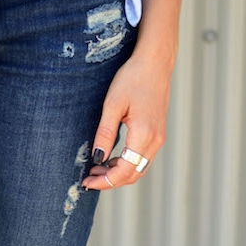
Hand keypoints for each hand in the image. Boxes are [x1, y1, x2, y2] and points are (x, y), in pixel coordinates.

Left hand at [81, 47, 171, 190]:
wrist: (155, 63)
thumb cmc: (133, 78)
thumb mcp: (112, 105)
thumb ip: (105, 134)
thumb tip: (97, 158)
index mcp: (144, 135)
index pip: (124, 171)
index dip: (105, 181)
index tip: (87, 183)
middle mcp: (155, 141)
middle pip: (133, 175)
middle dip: (110, 181)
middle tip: (89, 179)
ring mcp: (158, 138)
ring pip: (138, 168)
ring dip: (118, 173)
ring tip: (96, 169)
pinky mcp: (157, 133)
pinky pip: (142, 158)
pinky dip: (126, 164)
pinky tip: (110, 159)